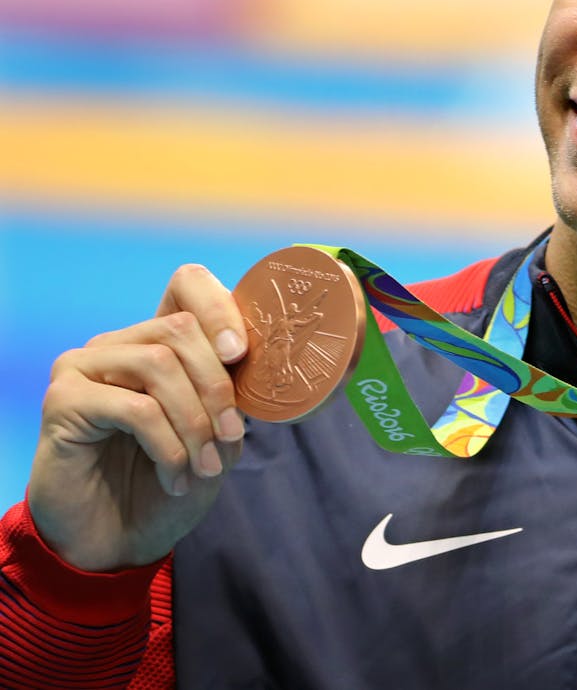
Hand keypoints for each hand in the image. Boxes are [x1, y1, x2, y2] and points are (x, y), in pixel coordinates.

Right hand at [27, 264, 248, 571]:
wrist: (118, 544)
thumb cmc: (172, 485)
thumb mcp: (218, 437)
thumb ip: (233, 394)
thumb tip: (261, 362)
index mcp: (158, 341)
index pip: (187, 284)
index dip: (220, 307)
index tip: (242, 354)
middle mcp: (118, 344)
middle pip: (181, 329)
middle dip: (218, 386)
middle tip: (230, 438)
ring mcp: (85, 367)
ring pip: (159, 364)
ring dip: (194, 421)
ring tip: (204, 467)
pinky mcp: (63, 401)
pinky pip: (134, 407)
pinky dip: (168, 445)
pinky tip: (175, 477)